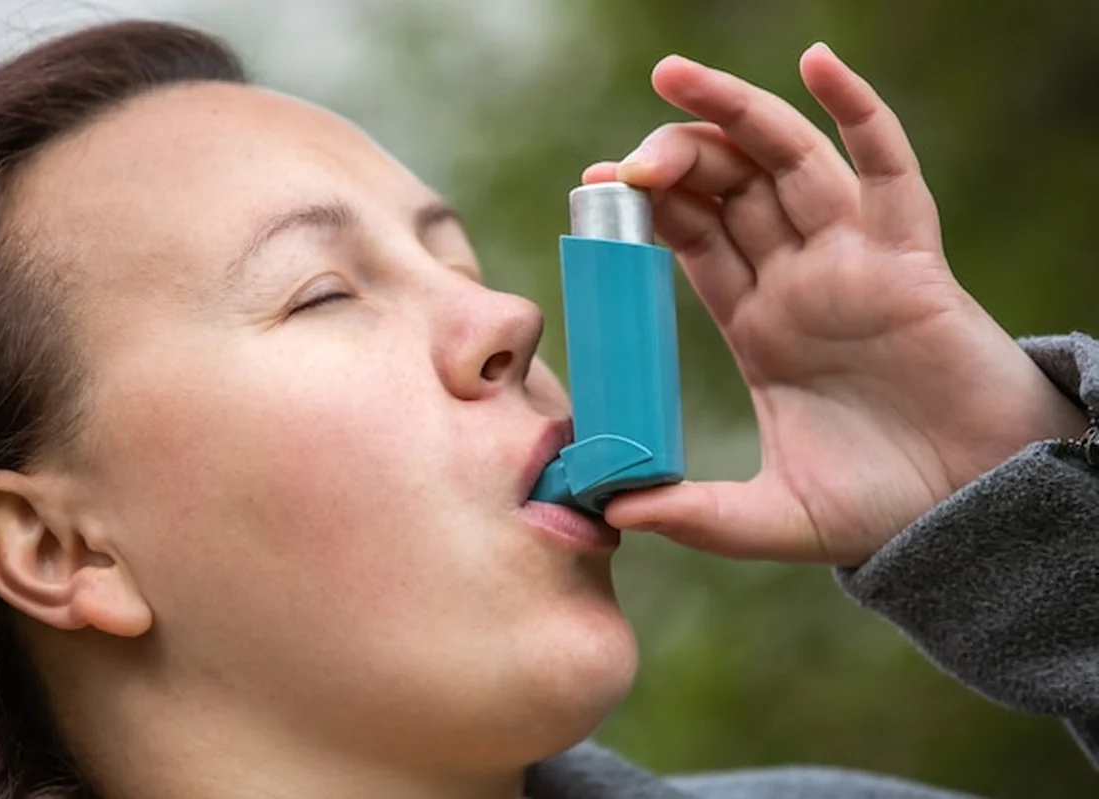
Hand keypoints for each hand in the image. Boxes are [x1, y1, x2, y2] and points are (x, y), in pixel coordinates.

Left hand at [588, 44, 1084, 564]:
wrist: (972, 512)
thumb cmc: (879, 507)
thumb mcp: (769, 517)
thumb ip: (695, 515)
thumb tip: (613, 516)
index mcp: (759, 323)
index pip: (693, 239)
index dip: (646, 208)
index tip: (596, 189)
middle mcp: (800, 280)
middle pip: (729, 189)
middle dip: (675, 158)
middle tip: (624, 162)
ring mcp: (854, 262)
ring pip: (788, 162)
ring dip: (735, 114)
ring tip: (674, 78)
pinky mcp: (911, 260)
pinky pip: (888, 170)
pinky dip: (858, 112)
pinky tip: (818, 64)